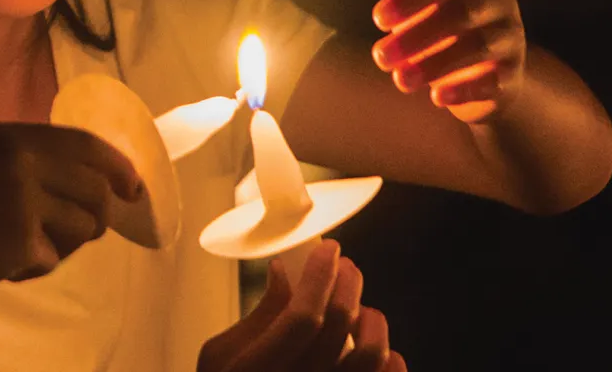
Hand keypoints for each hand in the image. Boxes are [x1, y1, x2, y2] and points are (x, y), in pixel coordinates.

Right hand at [0, 123, 144, 298]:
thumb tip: (94, 182)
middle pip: (96, 188)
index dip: (117, 167)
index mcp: (11, 135)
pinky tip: (4, 262)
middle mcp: (21, 159)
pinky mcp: (20, 236)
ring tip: (31, 247)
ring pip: (83, 225)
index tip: (133, 187)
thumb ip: (31, 162)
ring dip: (66, 243)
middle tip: (89, 230)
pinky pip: (52, 257)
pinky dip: (34, 266)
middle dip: (100, 215)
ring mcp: (22, 197)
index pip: (85, 144)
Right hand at [199, 240, 403, 371]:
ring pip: (370, 353)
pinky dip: (391, 360)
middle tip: (345, 267)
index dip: (320, 276)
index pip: (302, 316)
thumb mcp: (220, 355)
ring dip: (371, 320)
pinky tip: (380, 347)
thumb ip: (256, 316)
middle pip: (338, 324)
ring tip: (361, 311)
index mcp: (257, 369)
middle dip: (347, 283)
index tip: (327, 250)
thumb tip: (282, 273)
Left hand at [372, 0, 524, 121]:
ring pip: (478, 47)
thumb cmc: (434, 11)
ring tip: (399, 80)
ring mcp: (510, 36)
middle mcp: (498, 0)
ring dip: (434, 64)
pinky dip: (464, 89)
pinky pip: (494, 80)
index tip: (377, 19)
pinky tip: (436, 97)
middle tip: (380, 56)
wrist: (472, 63)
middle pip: (461, 14)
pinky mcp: (512, 73)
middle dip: (416, 35)